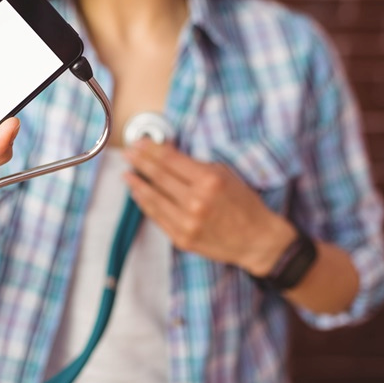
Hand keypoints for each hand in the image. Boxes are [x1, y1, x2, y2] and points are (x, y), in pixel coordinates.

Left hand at [123, 140, 295, 274]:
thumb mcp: (225, 174)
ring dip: (136, 184)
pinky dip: (145, 203)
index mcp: (208, 181)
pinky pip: (156, 217)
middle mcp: (196, 202)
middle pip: (158, 176)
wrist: (256, 240)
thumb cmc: (244, 204)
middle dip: (140, 162)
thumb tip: (167, 153)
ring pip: (152, 198)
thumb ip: (195, 165)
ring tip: (126, 173)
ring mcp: (187, 222)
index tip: (140, 142)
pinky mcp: (182, 238)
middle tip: (128, 153)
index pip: (170, 160)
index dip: (151, 150)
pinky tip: (139, 194)